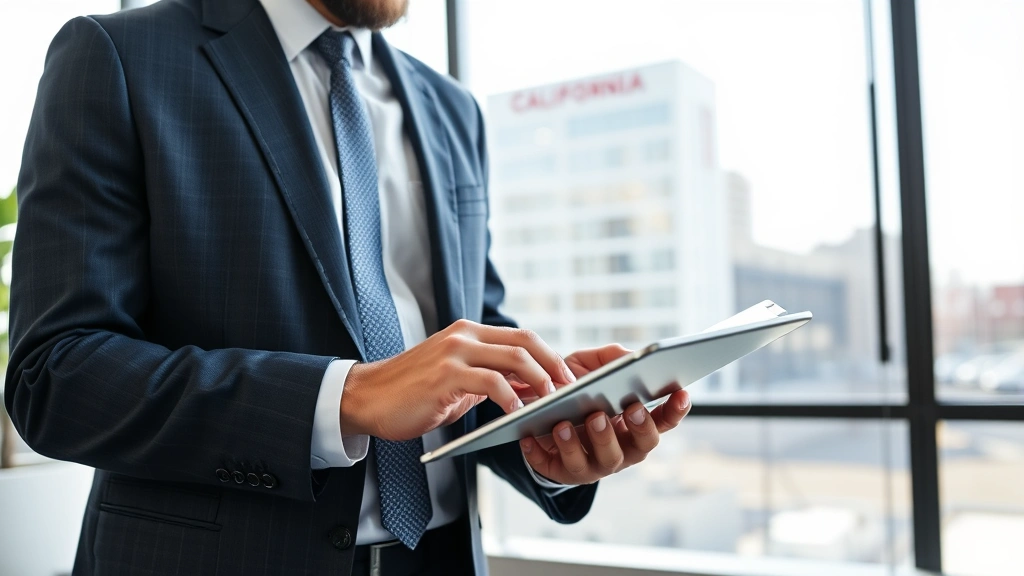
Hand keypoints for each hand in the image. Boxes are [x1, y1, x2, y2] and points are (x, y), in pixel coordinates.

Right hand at [341, 319, 574, 440]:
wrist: (367, 399)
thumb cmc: (412, 394)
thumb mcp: (457, 382)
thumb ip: (490, 379)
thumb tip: (529, 389)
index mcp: (468, 333)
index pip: (522, 336)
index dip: (550, 356)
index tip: (567, 379)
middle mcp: (464, 336)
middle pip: (525, 342)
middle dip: (553, 367)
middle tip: (569, 391)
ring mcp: (454, 353)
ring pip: (514, 358)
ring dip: (539, 381)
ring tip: (550, 402)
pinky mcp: (445, 375)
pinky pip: (491, 382)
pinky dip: (510, 397)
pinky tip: (516, 413)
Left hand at [520, 344, 691, 484]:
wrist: (535, 410)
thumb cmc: (572, 388)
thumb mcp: (589, 365)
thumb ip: (611, 357)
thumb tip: (632, 355)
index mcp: (633, 425)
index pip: (663, 421)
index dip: (675, 410)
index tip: (681, 393)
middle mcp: (620, 449)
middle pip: (640, 447)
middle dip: (638, 429)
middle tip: (630, 408)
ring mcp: (592, 464)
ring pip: (602, 461)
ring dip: (592, 441)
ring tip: (572, 421)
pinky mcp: (560, 472)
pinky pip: (555, 468)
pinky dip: (541, 453)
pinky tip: (530, 436)